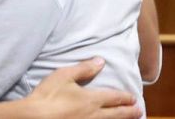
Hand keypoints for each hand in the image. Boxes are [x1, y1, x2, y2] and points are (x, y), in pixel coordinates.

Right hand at [23, 58, 140, 118]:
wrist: (34, 117)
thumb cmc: (48, 95)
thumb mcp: (64, 75)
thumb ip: (84, 69)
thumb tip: (101, 61)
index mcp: (92, 99)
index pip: (114, 98)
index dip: (125, 97)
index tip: (134, 98)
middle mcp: (94, 114)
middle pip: (116, 114)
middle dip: (129, 112)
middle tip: (139, 111)